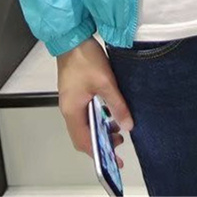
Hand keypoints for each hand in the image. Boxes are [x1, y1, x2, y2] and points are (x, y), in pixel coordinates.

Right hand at [56, 36, 133, 168]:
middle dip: (101, 142)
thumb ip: (117, 105)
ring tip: (118, 127)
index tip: (115, 159)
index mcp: (72, 110)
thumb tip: (128, 125)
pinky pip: (84, 113)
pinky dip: (96, 118)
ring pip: (84, 124)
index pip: (84, 141)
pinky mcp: (74, 92)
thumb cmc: (85, 58)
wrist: (72, 37)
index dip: (100, 152)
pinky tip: (109, 112)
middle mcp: (68, 109)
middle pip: (82, 136)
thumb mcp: (105, 82)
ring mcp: (70, 100)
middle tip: (119, 143)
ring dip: (100, 129)